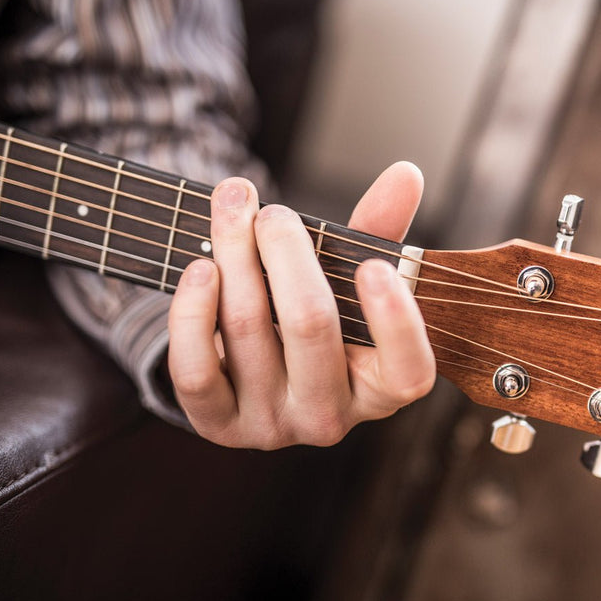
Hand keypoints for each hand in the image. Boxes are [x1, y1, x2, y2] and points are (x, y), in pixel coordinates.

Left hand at [167, 162, 435, 447]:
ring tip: (232, 209)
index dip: (395, 322)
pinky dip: (192, 312)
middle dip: (286, 252)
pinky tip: (200, 269)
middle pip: (311, 325)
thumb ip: (381, 229)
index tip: (375, 266)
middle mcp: (332, 417)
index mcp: (382, 387)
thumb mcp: (353, 278)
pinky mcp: (219, 426)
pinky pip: (196, 373)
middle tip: (272, 211)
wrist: (258, 365)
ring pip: (247, 331)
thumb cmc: (320, 315)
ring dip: (233, 256)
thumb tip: (406, 174)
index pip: (407, 372)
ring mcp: (274, 426)